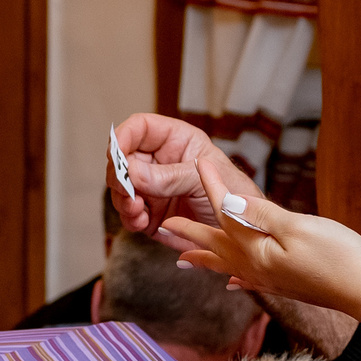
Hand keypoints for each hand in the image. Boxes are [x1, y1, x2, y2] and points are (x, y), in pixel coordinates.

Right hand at [107, 113, 258, 245]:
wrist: (244, 232)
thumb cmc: (234, 195)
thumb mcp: (205, 180)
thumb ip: (169, 176)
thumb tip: (132, 172)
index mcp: (175, 141)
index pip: (140, 128)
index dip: (123, 136)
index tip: (116, 153)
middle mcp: (159, 162)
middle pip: (123, 158)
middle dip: (119, 174)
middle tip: (126, 188)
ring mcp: (152, 189)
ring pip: (120, 188)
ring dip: (123, 199)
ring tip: (137, 208)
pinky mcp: (150, 214)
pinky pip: (129, 214)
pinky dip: (130, 218)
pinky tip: (142, 221)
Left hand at [169, 156, 360, 319]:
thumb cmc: (340, 257)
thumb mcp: (299, 228)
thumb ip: (260, 215)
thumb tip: (225, 202)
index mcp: (255, 249)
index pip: (224, 212)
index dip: (211, 186)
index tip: (197, 163)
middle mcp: (256, 267)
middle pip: (215, 246)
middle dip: (189, 234)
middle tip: (163, 225)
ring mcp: (270, 279)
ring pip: (227, 266)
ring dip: (204, 259)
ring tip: (183, 259)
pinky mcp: (286, 286)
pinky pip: (250, 280)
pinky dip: (236, 277)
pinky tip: (233, 282)